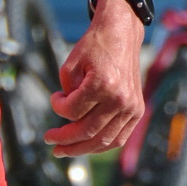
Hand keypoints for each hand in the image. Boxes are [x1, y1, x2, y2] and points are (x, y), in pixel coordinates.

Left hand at [44, 0, 144, 155]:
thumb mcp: (70, 66)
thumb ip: (66, 95)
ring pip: (103, 141)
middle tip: (49, 141)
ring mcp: (131, 107)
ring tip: (63, 151)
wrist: (122, 34)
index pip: (72, 111)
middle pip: (87, 131)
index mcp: (102, 83)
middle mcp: (120, 98)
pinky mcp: (137, 111)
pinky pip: (118, 138)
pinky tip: (85, 146)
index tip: (55, 97)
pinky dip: (101, 145)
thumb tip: (68, 119)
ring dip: (81, 149)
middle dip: (64, 140)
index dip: (57, 108)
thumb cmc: (93, 47)